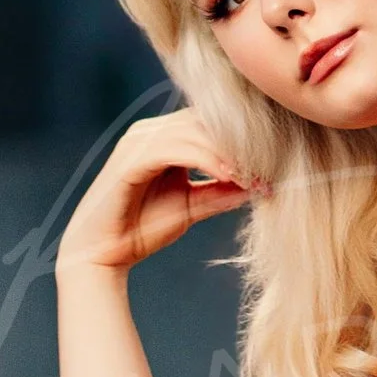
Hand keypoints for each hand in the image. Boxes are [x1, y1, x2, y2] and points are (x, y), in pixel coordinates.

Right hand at [59, 104, 263, 275]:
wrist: (101, 254)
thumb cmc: (143, 228)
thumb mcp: (193, 206)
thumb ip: (222, 191)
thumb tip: (262, 183)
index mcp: (163, 137)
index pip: (210, 124)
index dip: (244, 140)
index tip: (275, 164)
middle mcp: (149, 131)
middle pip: (206, 122)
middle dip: (241, 144)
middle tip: (272, 167)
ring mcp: (137, 141)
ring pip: (195, 132)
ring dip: (229, 153)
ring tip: (256, 175)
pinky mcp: (131, 159)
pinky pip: (176, 149)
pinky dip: (206, 160)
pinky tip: (230, 177)